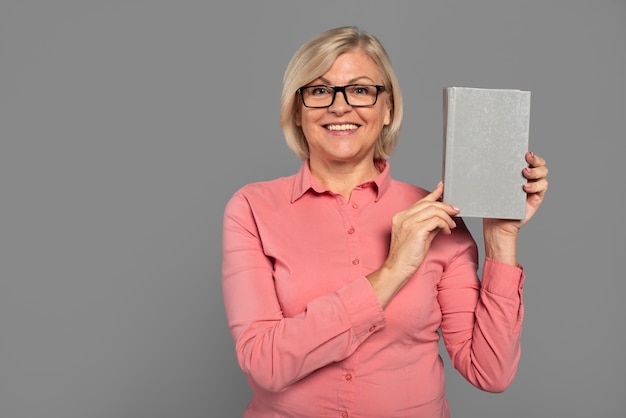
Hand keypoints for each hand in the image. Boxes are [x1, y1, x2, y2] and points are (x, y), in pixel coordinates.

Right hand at [368, 182, 459, 306]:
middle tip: (456, 211)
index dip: (434, 193)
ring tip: (451, 226)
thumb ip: (429, 225)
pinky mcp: (415, 231)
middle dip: (446, 206)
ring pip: (434, 210)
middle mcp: (403, 217)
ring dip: (447, 217)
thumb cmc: (407, 256)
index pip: (421, 201)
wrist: (397, 269)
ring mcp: (408, 223)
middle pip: (429, 203)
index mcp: (401, 216)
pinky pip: (436, 221)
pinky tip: (447, 232)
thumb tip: (443, 219)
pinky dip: (445, 225)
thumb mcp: (419, 237)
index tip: (443, 187)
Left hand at [483, 151, 548, 262]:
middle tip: (526, 160)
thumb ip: (486, 174)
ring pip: (543, 173)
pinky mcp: (536, 197)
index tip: (524, 152)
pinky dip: (537, 185)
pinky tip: (526, 188)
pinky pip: (543, 187)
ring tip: (524, 174)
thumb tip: (471, 161)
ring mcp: (533, 187)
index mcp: (516, 172)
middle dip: (535, 159)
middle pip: (540, 163)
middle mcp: (527, 177)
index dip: (529, 153)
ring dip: (536, 171)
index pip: (528, 158)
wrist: (496, 224)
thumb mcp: (487, 187)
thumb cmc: (490, 204)